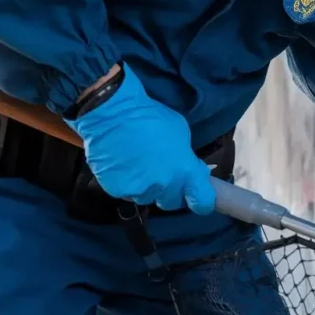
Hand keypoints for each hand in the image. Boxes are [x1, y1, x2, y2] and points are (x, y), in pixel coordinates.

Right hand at [64, 63, 215, 213]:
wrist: (112, 113)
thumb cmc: (151, 117)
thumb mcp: (181, 134)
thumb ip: (185, 158)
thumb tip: (185, 168)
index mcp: (186, 173)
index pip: (202, 201)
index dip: (200, 200)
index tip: (195, 195)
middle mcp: (165, 187)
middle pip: (172, 202)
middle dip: (170, 191)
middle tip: (162, 173)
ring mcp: (141, 191)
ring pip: (148, 198)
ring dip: (147, 188)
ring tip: (138, 166)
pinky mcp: (118, 191)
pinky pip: (127, 193)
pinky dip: (126, 183)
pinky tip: (122, 165)